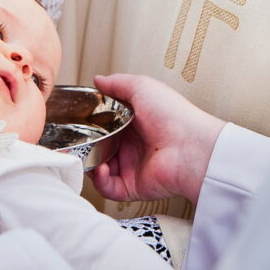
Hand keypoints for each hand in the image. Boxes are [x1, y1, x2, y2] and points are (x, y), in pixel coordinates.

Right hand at [90, 74, 225, 203]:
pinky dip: (101, 182)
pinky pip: (109, 189)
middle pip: (99, 148)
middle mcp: (132, 146)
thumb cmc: (172, 115)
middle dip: (86, 147)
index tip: (78, 124)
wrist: (191, 146)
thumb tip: (98, 80)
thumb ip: (117, 83)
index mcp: (134, 124)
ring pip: (100, 170)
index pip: (104, 126)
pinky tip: (102, 170)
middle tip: (78, 143)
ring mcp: (133, 167)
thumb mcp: (142, 87)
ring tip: (89, 157)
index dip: (90, 126)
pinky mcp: (134, 186)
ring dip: (90, 165)